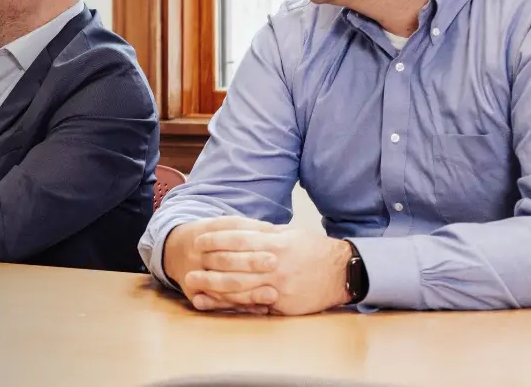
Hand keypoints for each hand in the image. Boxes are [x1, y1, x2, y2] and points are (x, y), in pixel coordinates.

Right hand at [164, 216, 279, 313]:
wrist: (173, 251)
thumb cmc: (207, 238)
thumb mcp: (218, 225)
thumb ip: (243, 227)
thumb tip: (273, 230)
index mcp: (201, 234)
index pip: (227, 236)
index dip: (250, 239)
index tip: (273, 244)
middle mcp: (195, 255)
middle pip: (224, 260)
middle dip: (250, 262)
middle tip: (275, 263)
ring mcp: (191, 276)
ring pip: (221, 287)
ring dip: (248, 292)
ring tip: (272, 294)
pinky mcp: (193, 295)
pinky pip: (217, 304)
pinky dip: (240, 307)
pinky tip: (261, 309)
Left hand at [181, 225, 352, 315]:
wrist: (342, 273)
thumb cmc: (312, 249)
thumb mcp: (289, 233)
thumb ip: (263, 231)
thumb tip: (235, 225)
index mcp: (277, 242)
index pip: (239, 239)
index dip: (216, 239)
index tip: (198, 240)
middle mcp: (276, 264)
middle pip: (235, 264)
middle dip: (208, 265)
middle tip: (188, 265)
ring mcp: (279, 286)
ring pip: (240, 287)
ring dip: (213, 287)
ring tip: (193, 285)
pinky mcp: (283, 304)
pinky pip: (252, 304)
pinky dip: (231, 303)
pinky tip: (215, 302)